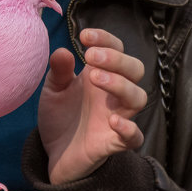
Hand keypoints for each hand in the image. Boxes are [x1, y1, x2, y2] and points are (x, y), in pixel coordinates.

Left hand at [38, 28, 145, 184]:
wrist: (53, 154)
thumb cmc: (60, 116)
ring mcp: (116, 118)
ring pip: (138, 98)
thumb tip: (62, 51)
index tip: (84, 36)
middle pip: (135, 69)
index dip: (106, 39)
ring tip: (94, 78)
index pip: (117, 50)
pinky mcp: (112, 144)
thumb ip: (58, 71)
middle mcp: (113, 94)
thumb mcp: (53, 90)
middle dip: (116, 59)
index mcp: (100, 75)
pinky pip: (134, 138)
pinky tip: (113, 120)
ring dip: (120, 84)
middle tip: (90, 57)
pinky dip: (129, 129)